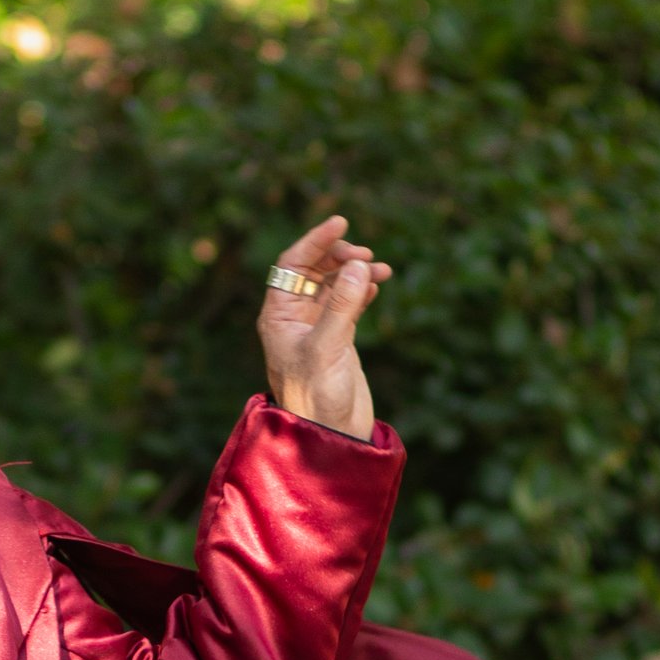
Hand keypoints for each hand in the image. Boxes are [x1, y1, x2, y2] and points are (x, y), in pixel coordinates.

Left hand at [258, 215, 392, 438]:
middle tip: (366, 256)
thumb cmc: (318, 398)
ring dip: (356, 272)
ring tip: (382, 270)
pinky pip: (348, 301)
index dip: (315, 240)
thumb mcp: (328, 348)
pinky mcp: (337, 339)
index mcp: (278, 317)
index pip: (292, 265)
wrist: (333, 437)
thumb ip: (342, 305)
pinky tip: (377, 285)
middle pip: (313, 269)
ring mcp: (316, 328)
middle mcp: (294, 319)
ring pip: (334, 284)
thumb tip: (359, 265)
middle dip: (340, 256)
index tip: (341, 221)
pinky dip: (362, 289)